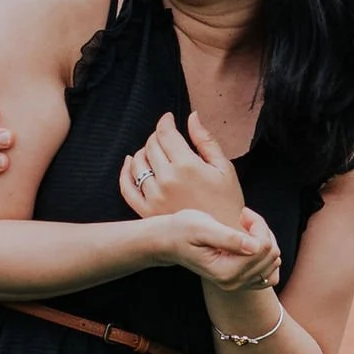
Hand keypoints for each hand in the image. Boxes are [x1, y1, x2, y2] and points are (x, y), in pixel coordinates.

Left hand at [119, 110, 245, 230]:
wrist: (221, 236)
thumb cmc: (227, 201)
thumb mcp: (224, 167)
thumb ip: (205, 140)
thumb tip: (192, 116)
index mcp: (187, 166)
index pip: (165, 133)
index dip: (165, 122)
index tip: (168, 119)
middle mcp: (166, 180)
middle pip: (150, 146)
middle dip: (157, 136)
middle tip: (166, 137)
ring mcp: (154, 197)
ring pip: (137, 163)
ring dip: (143, 152)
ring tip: (154, 151)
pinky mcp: (146, 211)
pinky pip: (127, 187)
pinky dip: (126, 172)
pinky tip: (131, 164)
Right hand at [163, 204, 282, 293]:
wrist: (170, 242)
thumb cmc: (184, 230)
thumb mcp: (202, 227)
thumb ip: (228, 238)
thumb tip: (255, 247)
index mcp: (225, 272)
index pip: (262, 247)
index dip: (258, 225)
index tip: (242, 214)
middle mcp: (234, 283)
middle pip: (271, 254)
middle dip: (262, 231)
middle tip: (244, 219)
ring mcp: (239, 285)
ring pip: (274, 262)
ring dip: (265, 241)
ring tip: (247, 230)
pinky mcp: (241, 282)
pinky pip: (270, 274)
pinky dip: (267, 257)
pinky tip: (252, 244)